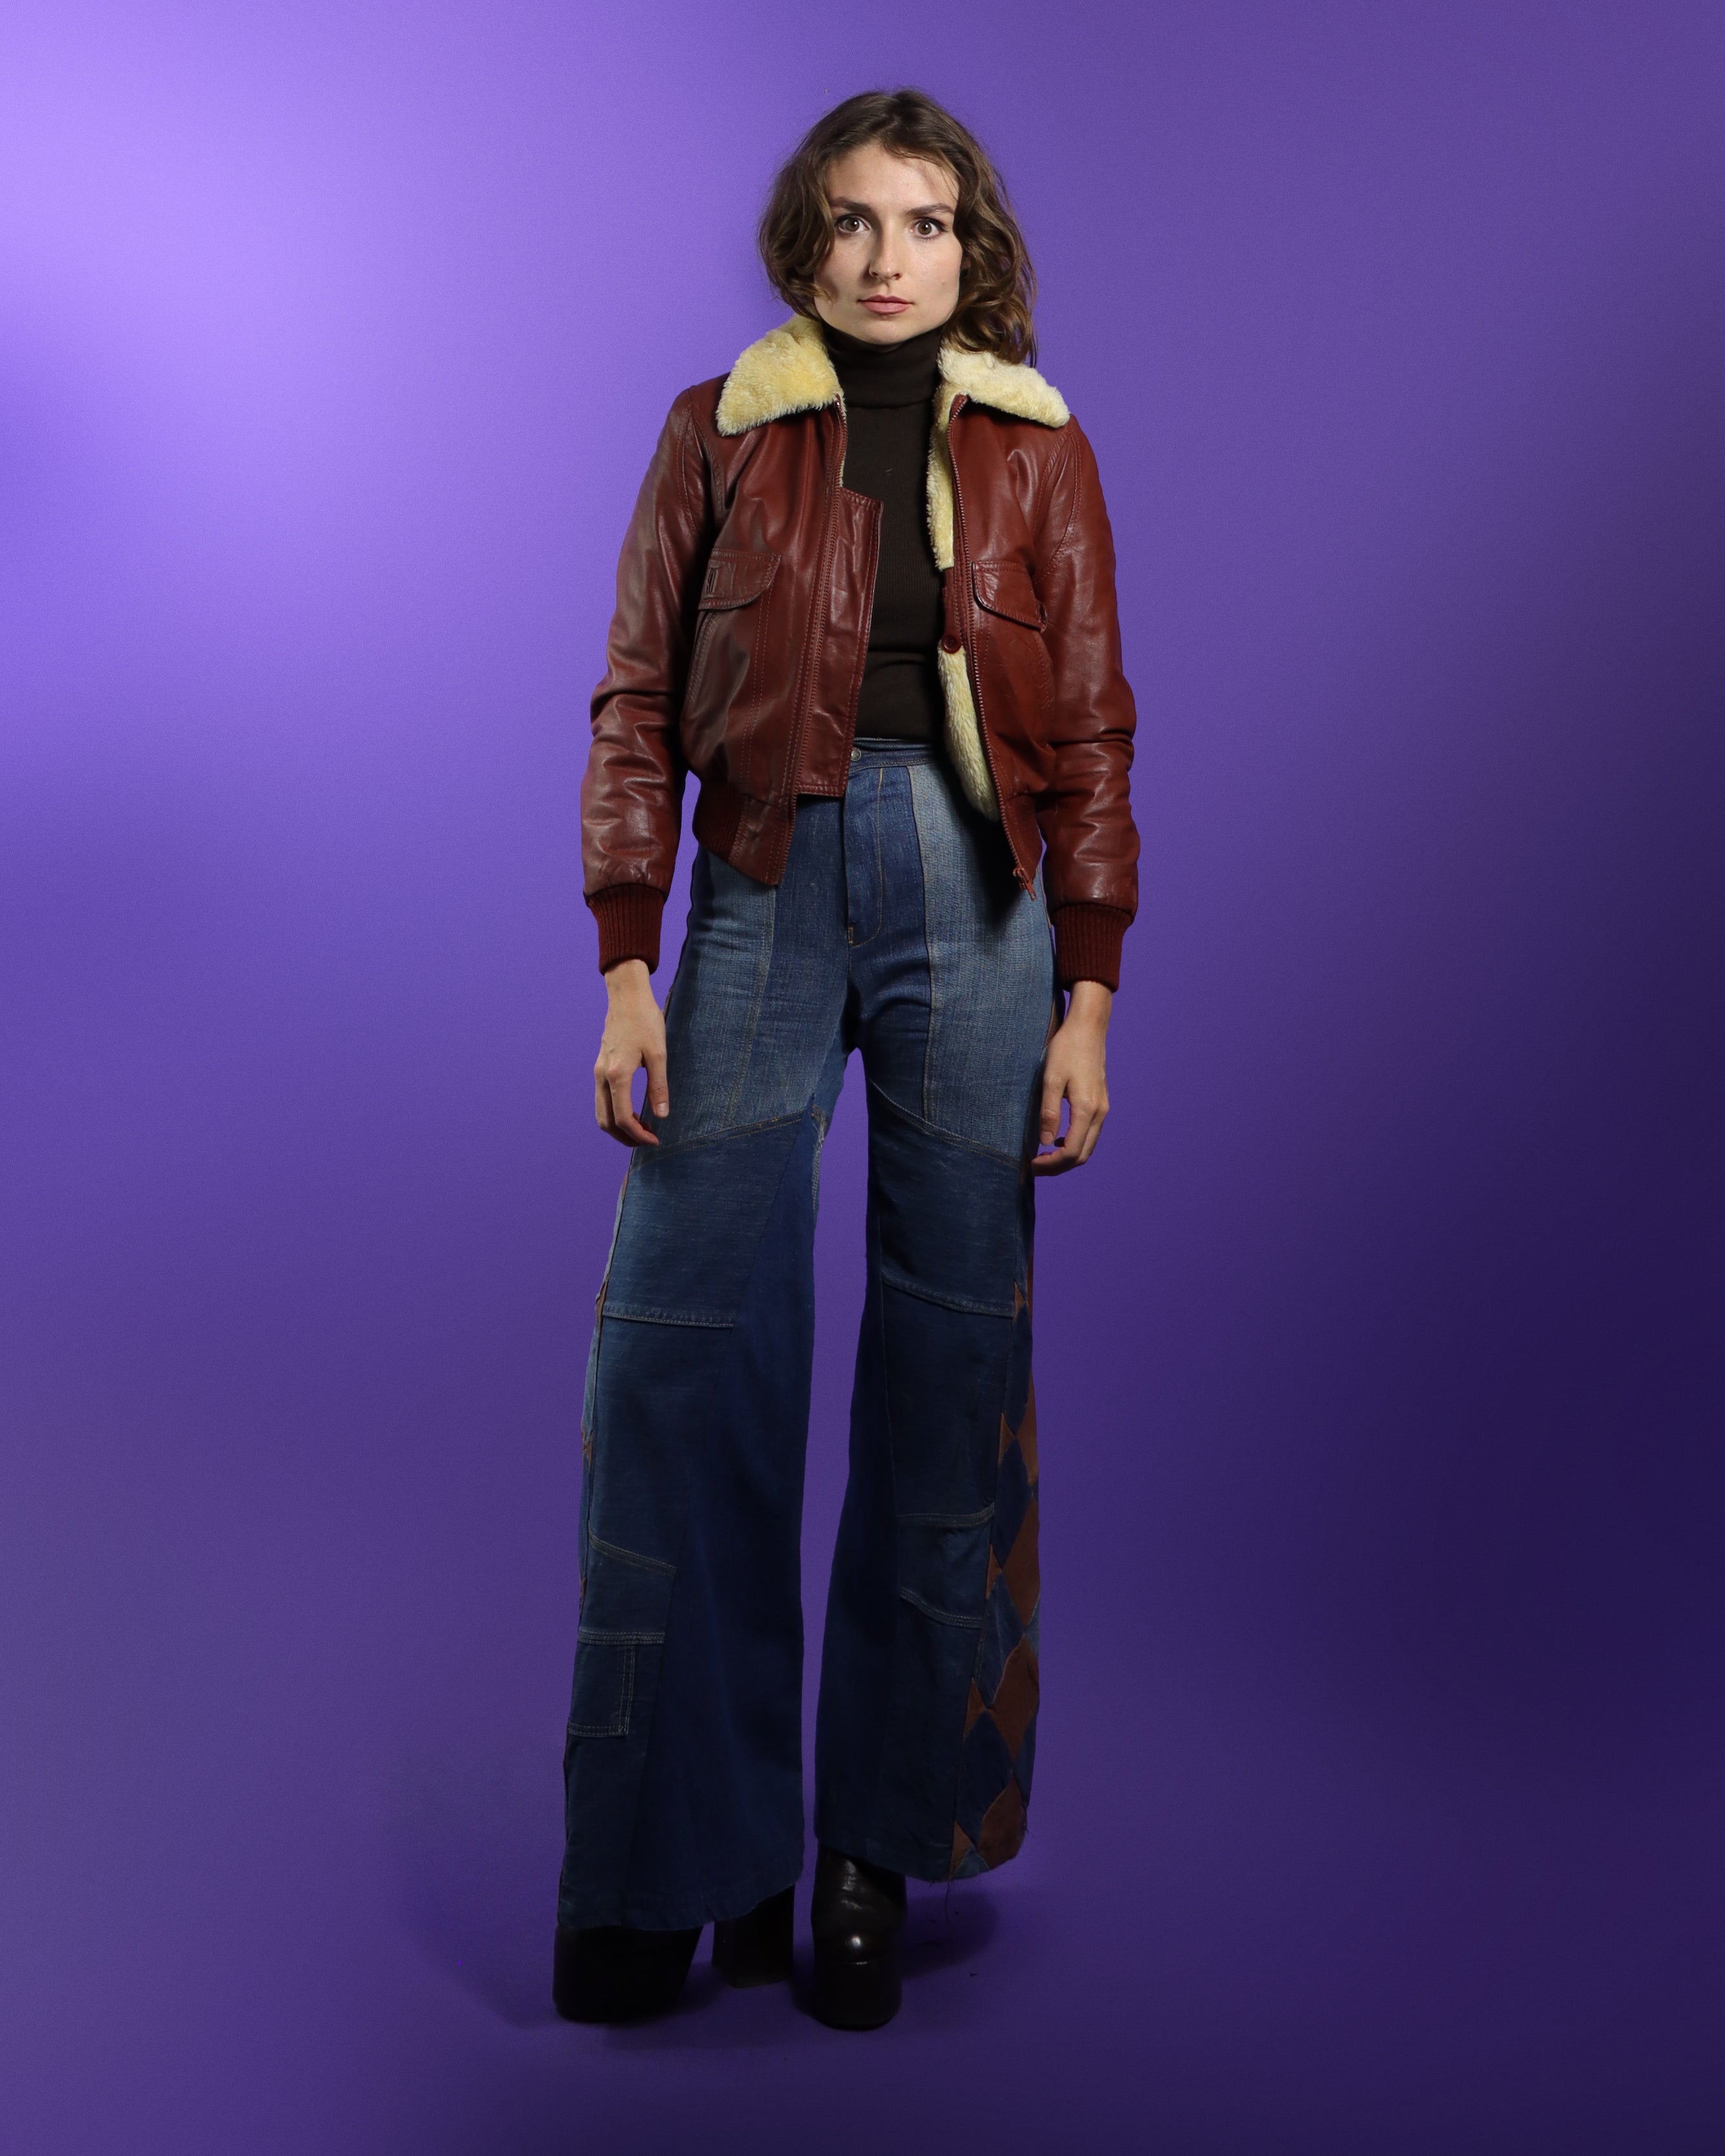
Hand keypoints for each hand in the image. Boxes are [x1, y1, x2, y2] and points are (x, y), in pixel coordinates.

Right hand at [594, 959, 668, 1146]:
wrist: (626, 996)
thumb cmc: (645, 1021)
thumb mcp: (658, 1054)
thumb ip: (658, 1087)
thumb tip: (662, 1115)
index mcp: (617, 1075)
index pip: (622, 1118)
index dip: (638, 1135)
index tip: (656, 1140)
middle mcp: (601, 1077)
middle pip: (605, 1122)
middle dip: (625, 1137)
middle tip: (648, 1140)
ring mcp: (598, 1072)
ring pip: (600, 1113)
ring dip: (619, 1127)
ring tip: (642, 1128)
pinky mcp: (600, 1068)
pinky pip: (602, 1100)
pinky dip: (614, 1114)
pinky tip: (633, 1111)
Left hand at [1031, 980, 1110, 1175]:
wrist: (1089, 1029)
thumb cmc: (1067, 1049)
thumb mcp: (1051, 1079)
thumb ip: (1049, 1112)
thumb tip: (1045, 1142)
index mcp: (1086, 1109)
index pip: (1071, 1152)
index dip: (1051, 1164)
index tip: (1031, 1164)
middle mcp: (1099, 1113)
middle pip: (1082, 1155)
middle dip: (1059, 1167)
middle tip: (1034, 1167)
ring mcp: (1102, 1109)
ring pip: (1088, 1147)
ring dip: (1067, 1158)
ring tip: (1043, 1158)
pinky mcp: (1100, 1104)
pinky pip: (1090, 1135)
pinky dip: (1075, 1146)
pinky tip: (1057, 1141)